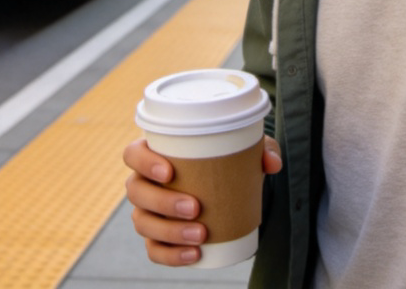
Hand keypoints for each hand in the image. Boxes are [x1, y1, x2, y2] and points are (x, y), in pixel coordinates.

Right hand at [123, 135, 282, 265]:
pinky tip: (194, 255)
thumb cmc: (226, 160)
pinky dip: (171, 255)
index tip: (170, 171)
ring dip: (169, 231)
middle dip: (164, 202)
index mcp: (154, 152)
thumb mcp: (245, 150)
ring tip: (201, 235)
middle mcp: (144, 182)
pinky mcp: (156, 237)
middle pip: (136, 191)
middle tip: (196, 207)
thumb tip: (272, 163)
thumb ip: (261, 149)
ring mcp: (147, 211)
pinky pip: (154, 250)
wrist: (227, 189)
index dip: (144, 162)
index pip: (133, 153)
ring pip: (142, 223)